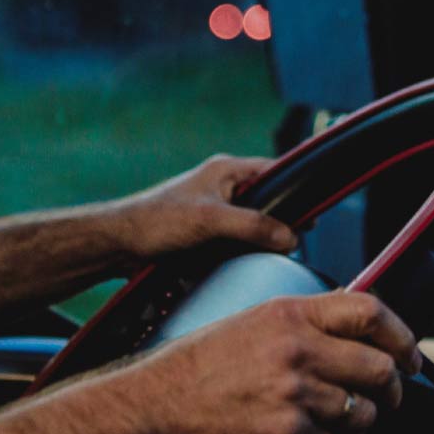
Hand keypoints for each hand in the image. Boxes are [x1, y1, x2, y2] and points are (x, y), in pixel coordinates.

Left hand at [110, 154, 297, 262]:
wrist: (118, 244)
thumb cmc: (156, 221)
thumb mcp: (213, 220)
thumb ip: (254, 226)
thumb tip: (291, 237)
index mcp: (225, 170)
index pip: (274, 171)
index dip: (296, 189)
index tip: (315, 209)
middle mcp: (221, 187)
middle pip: (267, 201)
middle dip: (281, 220)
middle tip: (297, 239)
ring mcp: (213, 211)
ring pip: (251, 224)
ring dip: (260, 239)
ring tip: (272, 254)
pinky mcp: (204, 233)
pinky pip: (234, 240)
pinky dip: (242, 251)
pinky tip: (247, 263)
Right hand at [121, 292, 422, 433]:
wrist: (149, 417)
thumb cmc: (189, 372)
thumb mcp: (245, 325)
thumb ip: (300, 326)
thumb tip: (352, 337)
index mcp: (287, 315)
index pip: (370, 312)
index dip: (402, 335)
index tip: (409, 354)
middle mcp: (296, 352)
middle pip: (380, 368)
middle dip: (391, 389)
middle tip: (385, 399)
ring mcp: (294, 398)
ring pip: (362, 414)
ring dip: (357, 425)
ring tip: (334, 425)